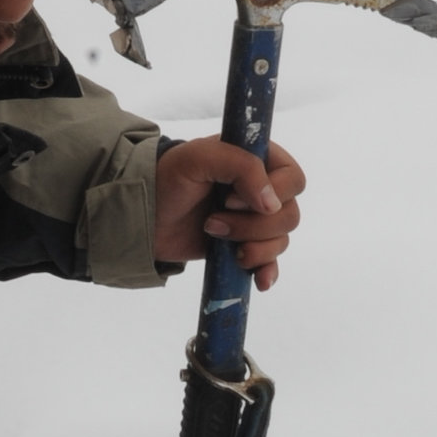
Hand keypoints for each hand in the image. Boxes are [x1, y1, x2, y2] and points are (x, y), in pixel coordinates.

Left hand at [154, 134, 305, 286]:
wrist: (144, 214)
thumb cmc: (170, 177)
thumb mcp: (200, 157)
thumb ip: (242, 167)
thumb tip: (272, 204)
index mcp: (260, 160)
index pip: (293, 178)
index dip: (271, 193)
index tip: (231, 200)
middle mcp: (263, 190)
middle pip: (289, 214)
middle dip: (254, 225)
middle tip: (214, 222)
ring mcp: (255, 221)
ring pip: (281, 240)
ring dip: (253, 246)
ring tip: (215, 238)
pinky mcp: (245, 246)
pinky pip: (271, 263)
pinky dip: (267, 271)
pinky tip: (259, 280)